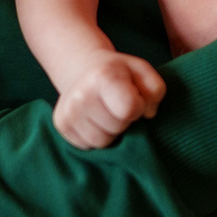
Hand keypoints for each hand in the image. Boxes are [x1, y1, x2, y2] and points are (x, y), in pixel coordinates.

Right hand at [49, 53, 165, 147]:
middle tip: (117, 105)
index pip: (129, 109)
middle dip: (123, 120)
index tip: (133, 97)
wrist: (85, 71)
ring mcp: (68, 111)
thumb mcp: (144, 72)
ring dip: (110, 131)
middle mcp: (80, 94)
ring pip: (101, 142)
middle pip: (116, 128)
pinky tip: (95, 119)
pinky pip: (88, 145)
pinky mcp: (61, 126)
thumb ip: (155, 91)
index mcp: (103, 76)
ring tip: (107, 112)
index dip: (137, 107)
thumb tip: (147, 114)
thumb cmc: (121, 74)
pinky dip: (96, 135)